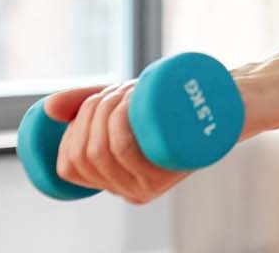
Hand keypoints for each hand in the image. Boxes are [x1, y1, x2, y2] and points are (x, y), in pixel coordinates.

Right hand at [48, 81, 192, 205]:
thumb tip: (47, 109)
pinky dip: (116, 118)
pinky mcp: (171, 170)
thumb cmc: (173, 106)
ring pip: (101, 149)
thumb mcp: (125, 103)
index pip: (69, 165)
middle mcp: (133, 190)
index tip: (95, 100)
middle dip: (91, 110)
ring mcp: (153, 183)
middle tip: (118, 87)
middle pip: (85, 154)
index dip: (71, 128)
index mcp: (119, 182)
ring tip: (128, 88)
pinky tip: (127, 101)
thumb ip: (86, 106)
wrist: (231, 103)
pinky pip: (124, 151)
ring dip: (105, 108)